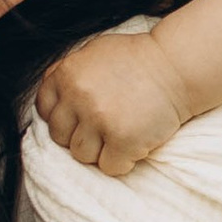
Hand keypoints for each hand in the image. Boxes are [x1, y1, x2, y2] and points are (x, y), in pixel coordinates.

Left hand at [33, 30, 194, 176]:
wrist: (177, 65)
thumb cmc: (137, 59)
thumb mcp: (94, 53)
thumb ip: (67, 74)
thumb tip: (48, 102)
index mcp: (67, 75)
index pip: (44, 110)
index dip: (62, 117)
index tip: (79, 117)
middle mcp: (78, 97)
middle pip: (60, 137)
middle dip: (80, 134)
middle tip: (104, 125)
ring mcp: (100, 120)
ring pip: (82, 155)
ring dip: (100, 150)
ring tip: (120, 133)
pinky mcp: (123, 140)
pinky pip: (109, 167)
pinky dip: (122, 160)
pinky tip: (134, 142)